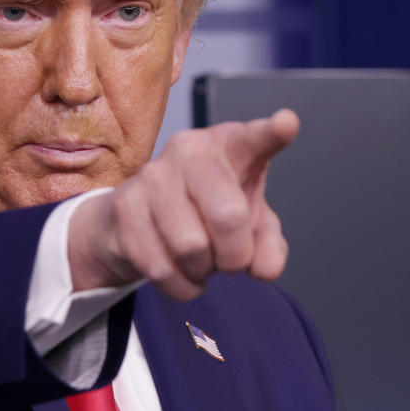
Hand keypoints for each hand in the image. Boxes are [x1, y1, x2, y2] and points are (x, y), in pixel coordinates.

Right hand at [68, 109, 299, 300]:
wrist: (130, 219)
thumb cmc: (202, 211)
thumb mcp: (247, 222)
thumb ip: (267, 243)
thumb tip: (262, 269)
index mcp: (227, 146)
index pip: (252, 139)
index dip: (271, 134)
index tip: (286, 124)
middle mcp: (187, 151)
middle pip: (227, 216)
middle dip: (236, 255)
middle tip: (231, 261)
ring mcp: (150, 177)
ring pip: (191, 248)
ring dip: (203, 271)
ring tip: (199, 261)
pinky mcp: (123, 208)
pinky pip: (162, 268)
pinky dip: (181, 286)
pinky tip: (181, 274)